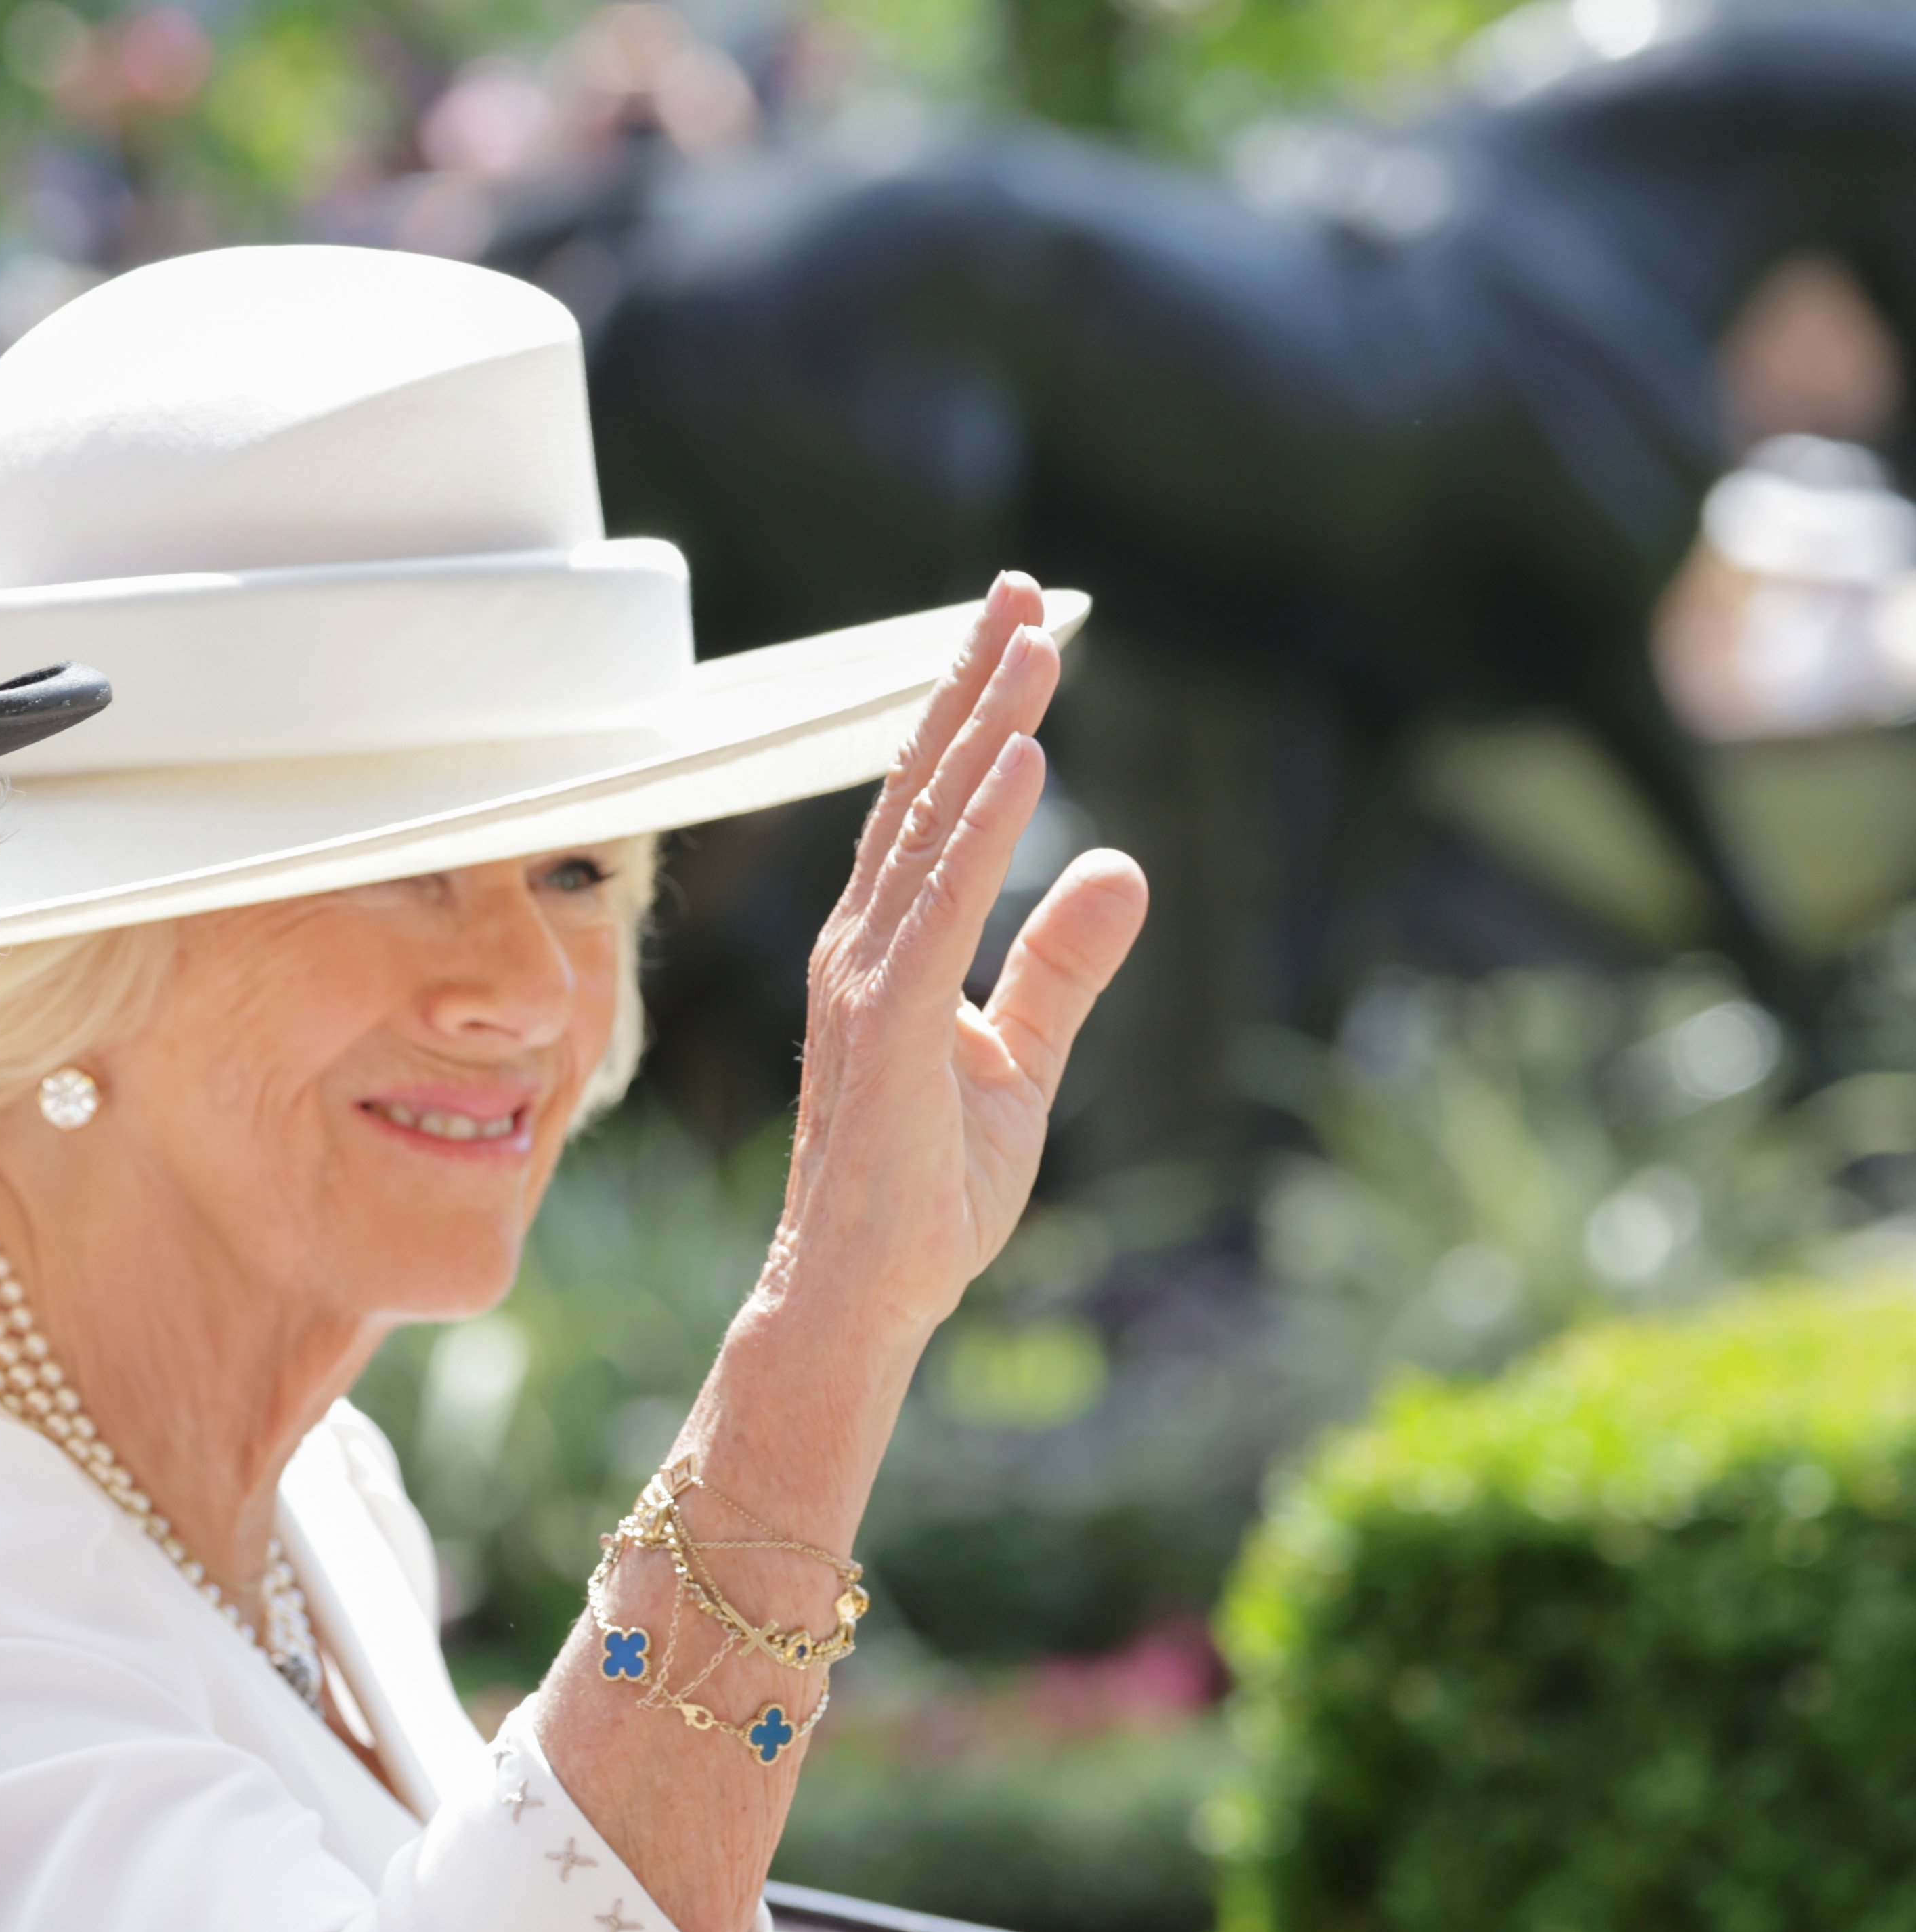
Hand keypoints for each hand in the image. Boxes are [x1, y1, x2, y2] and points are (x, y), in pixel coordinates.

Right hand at [763, 573, 1147, 1341]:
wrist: (861, 1294)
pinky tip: (1022, 757)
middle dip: (969, 683)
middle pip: (920, 787)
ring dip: (980, 726)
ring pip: (928, 825)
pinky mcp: (887, 1023)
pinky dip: (980, 826)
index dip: (970, 713)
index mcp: (883, 949)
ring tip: (1030, 641)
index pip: (930, 807)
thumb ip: (1060, 965)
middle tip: (1015, 588)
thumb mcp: (1019, 1061)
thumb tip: (1121, 864)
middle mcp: (859, 944)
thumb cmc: (925, 1195)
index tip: (1016, 629)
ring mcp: (865, 979)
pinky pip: (938, 903)